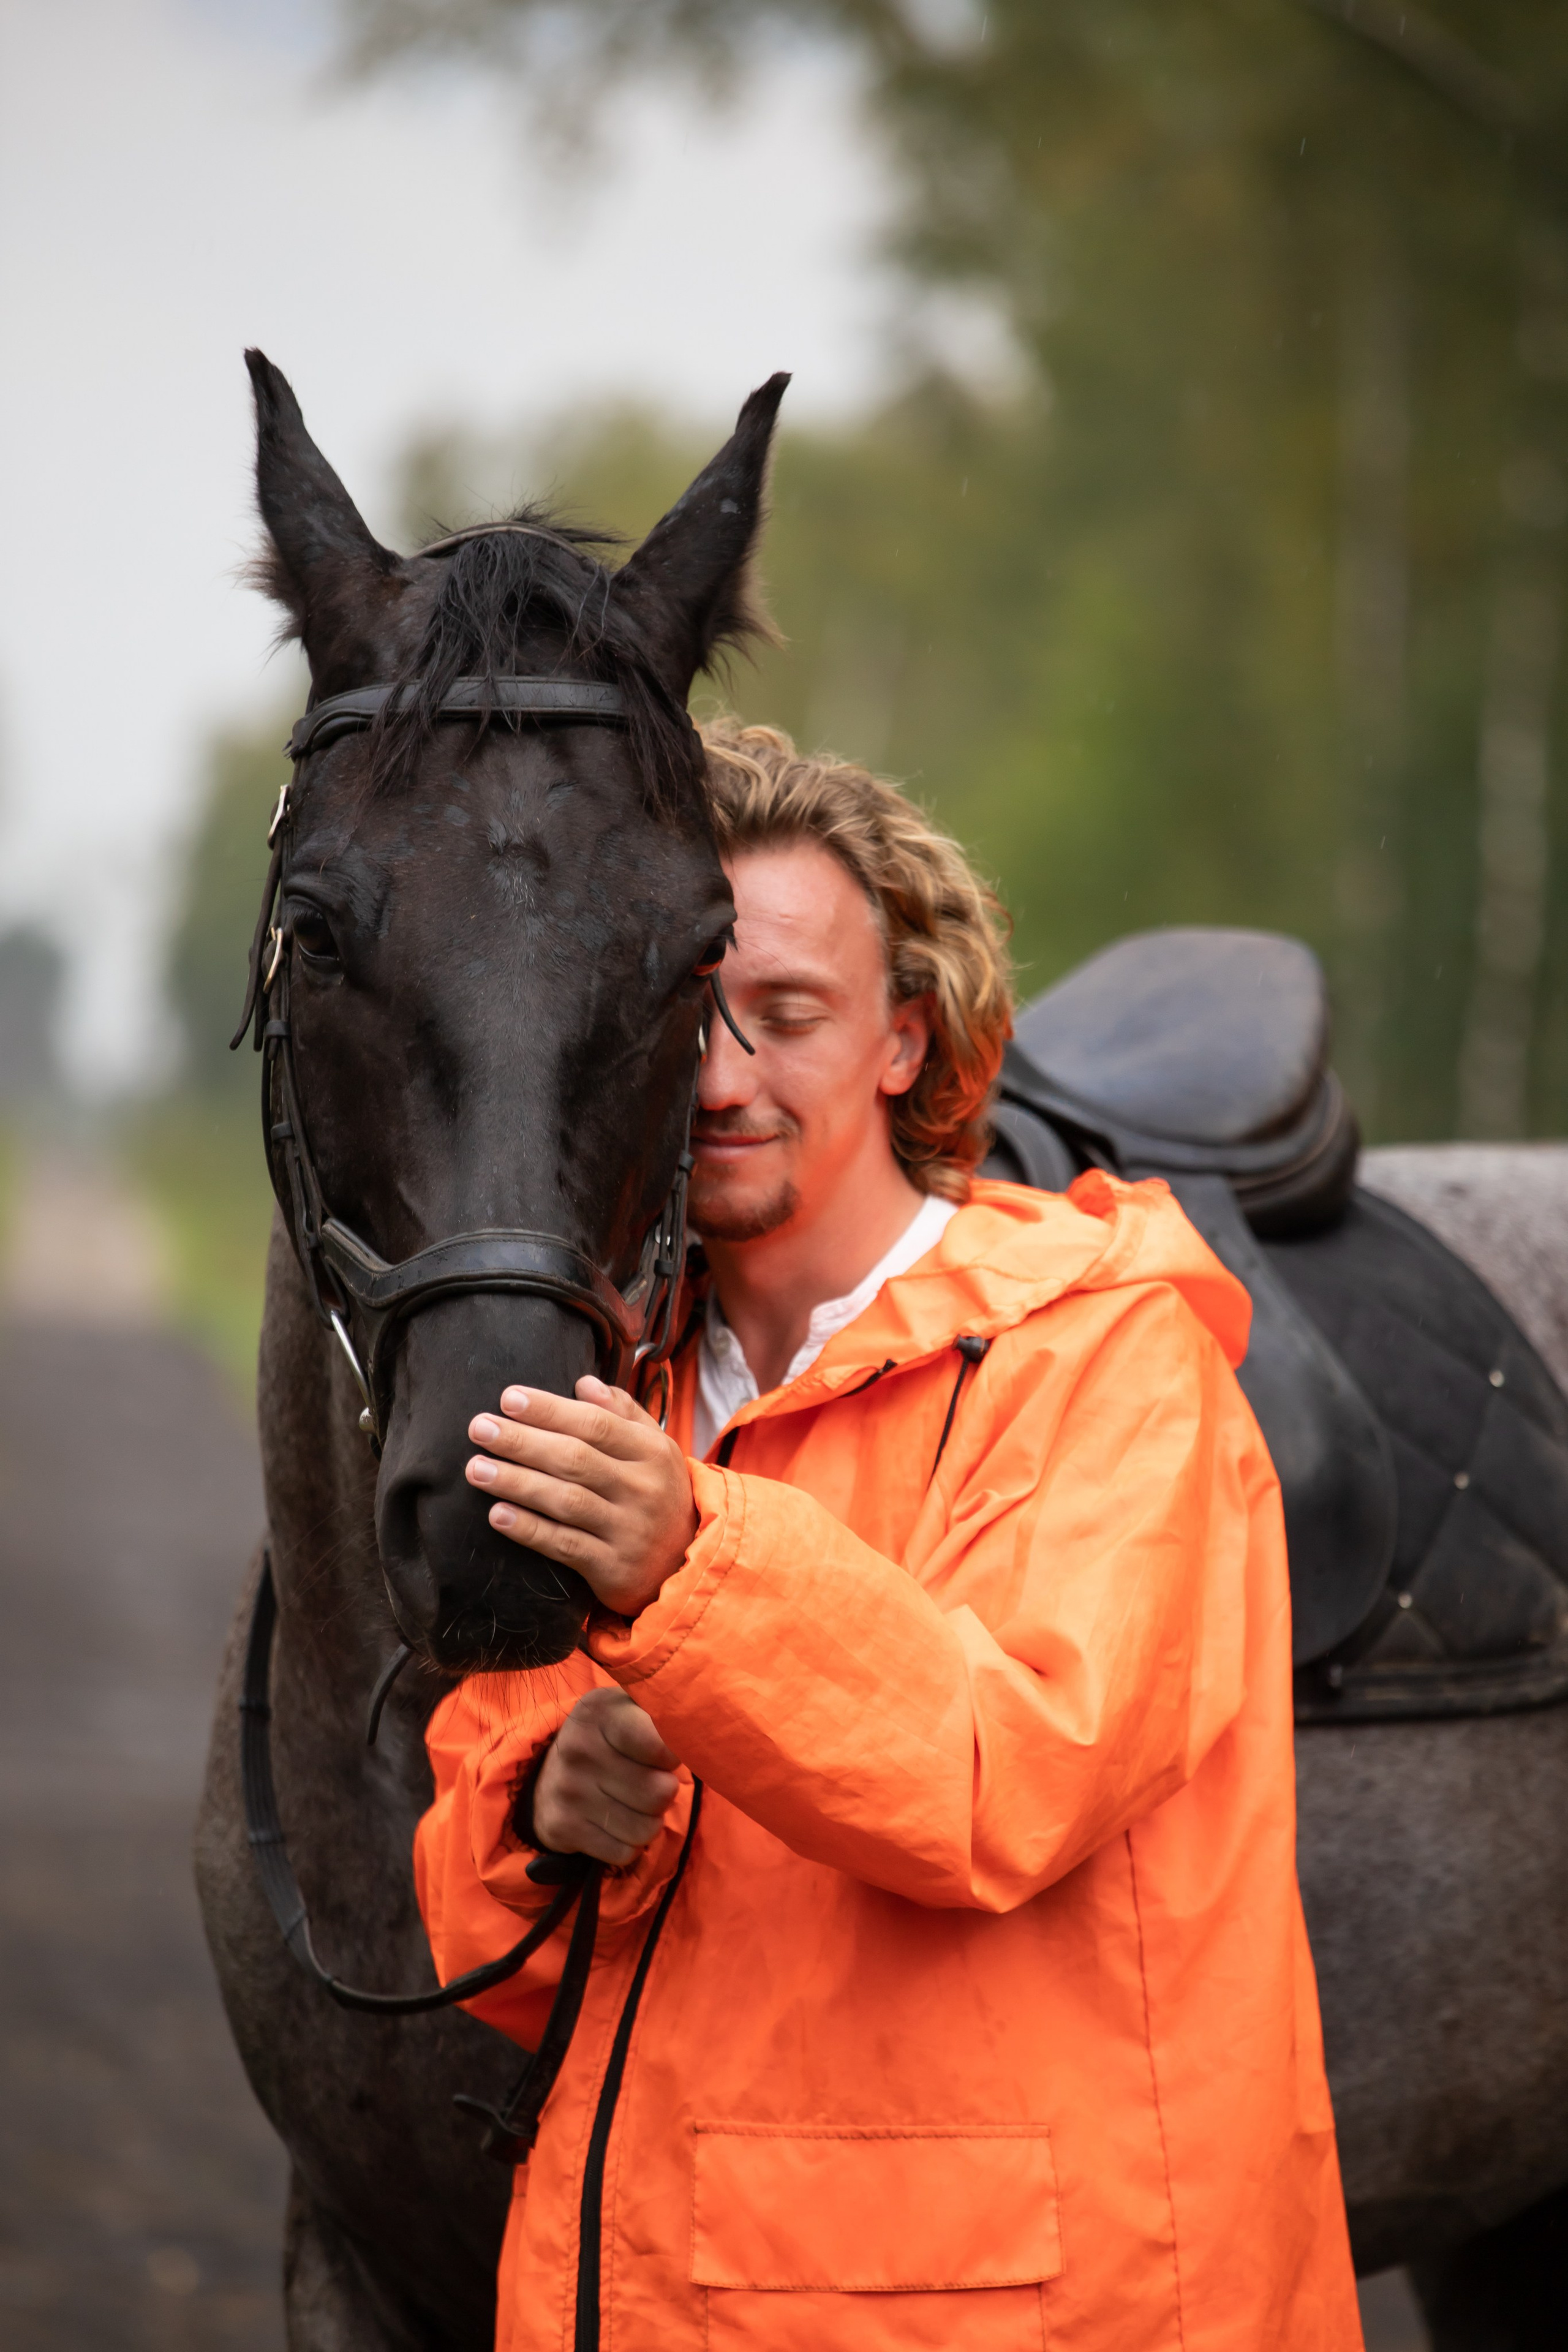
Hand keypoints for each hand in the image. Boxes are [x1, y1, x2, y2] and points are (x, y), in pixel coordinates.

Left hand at [466, 1376, 699, 1617]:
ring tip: (476, 1469)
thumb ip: (622, 1413)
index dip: (550, 1410)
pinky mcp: (613, 1568)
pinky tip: (497, 1515)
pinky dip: (530, 1530)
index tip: (507, 1398)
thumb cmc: (657, 1493)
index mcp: (653, 1452)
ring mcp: (629, 1530)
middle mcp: (643, 1489)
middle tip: (479, 1427)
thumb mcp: (655, 1449)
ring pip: (566, 1501)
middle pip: (575, 1459)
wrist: (686, 1563)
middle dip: (522, 1442)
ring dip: (516, 1483)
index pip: (595, 1424)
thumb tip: (583, 1383)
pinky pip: (565, 1546)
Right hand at [530, 1687, 680, 1867]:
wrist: (549, 1776)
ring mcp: (567, 1790)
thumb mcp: (631, 1709)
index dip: (674, 1758)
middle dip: (664, 1792)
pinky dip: (629, 1844)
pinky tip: (615, 1824)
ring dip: (649, 1821)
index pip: (661, 1746)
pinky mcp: (562, 1828)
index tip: (666, 1755)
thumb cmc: (611, 1738)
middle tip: (650, 1782)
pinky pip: (625, 1853)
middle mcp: (578, 1747)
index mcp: (600, 1711)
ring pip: (646, 1829)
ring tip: (633, 1803)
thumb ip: (665, 1711)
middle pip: (661, 1793)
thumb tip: (700, 1729)